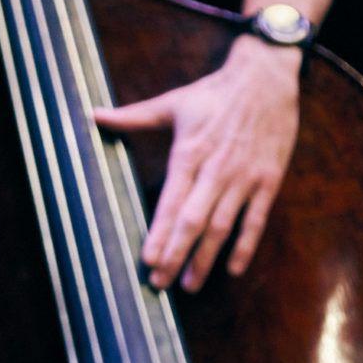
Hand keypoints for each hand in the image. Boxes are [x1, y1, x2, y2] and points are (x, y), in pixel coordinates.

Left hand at [94, 36, 300, 291]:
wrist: (266, 78)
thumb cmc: (215, 93)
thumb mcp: (173, 103)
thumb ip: (133, 116)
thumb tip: (94, 115)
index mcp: (189, 153)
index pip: (171, 202)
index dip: (160, 233)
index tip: (147, 259)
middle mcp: (216, 170)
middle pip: (194, 221)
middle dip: (176, 254)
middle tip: (160, 283)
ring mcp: (244, 178)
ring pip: (223, 226)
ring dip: (206, 258)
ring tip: (189, 283)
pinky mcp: (268, 181)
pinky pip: (256, 220)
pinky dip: (245, 246)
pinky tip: (233, 269)